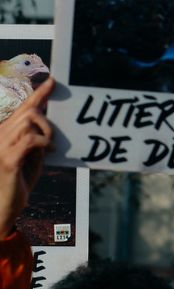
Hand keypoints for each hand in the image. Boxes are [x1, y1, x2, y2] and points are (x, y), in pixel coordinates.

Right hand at [0, 78, 53, 234]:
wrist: (2, 207)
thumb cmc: (17, 182)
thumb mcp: (31, 157)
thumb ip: (36, 140)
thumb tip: (48, 124)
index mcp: (5, 133)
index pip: (23, 108)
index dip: (39, 94)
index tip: (53, 81)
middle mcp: (0, 135)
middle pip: (28, 111)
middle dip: (48, 120)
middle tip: (52, 139)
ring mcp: (2, 146)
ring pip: (30, 121)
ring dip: (47, 132)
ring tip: (49, 148)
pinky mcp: (8, 160)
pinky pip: (31, 139)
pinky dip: (44, 142)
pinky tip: (49, 151)